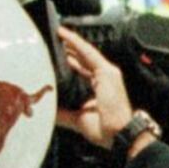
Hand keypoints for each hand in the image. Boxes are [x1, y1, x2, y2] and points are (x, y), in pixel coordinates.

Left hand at [53, 29, 133, 147]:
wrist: (119, 134)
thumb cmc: (105, 129)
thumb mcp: (78, 120)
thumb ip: (64, 114)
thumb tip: (49, 111)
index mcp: (100, 87)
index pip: (85, 69)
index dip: (73, 61)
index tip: (63, 55)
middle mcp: (106, 77)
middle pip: (86, 58)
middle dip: (72, 49)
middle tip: (58, 40)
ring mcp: (108, 73)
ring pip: (86, 52)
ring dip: (73, 42)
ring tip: (60, 33)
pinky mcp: (107, 72)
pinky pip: (88, 53)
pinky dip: (76, 43)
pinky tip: (66, 36)